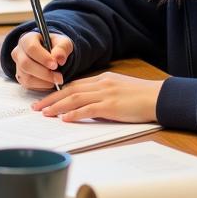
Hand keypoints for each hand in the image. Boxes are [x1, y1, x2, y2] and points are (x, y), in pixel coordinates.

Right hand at [11, 31, 73, 91]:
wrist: (52, 55)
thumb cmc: (56, 47)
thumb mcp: (63, 43)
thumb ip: (62, 48)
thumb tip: (59, 58)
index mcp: (27, 39)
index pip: (31, 48)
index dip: (43, 58)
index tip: (56, 65)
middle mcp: (19, 52)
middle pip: (26, 64)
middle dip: (44, 73)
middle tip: (59, 77)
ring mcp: (18, 66)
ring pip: (27, 77)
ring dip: (44, 81)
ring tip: (57, 79)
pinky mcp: (21, 78)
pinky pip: (28, 85)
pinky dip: (42, 86)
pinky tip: (50, 82)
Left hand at [32, 72, 160, 123]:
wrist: (159, 97)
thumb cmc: (141, 96)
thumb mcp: (119, 89)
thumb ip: (103, 93)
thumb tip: (88, 103)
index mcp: (103, 79)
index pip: (75, 85)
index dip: (58, 92)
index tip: (46, 99)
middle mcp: (102, 83)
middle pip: (70, 90)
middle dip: (51, 99)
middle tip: (37, 107)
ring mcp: (106, 94)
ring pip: (75, 98)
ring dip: (58, 107)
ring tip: (44, 113)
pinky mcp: (112, 106)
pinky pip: (89, 109)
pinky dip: (74, 114)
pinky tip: (64, 119)